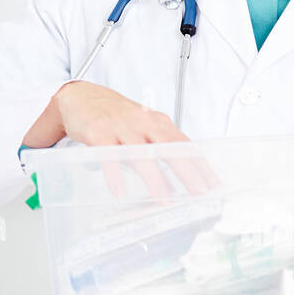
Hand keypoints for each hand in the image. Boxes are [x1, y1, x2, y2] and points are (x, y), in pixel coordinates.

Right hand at [22, 81, 213, 196]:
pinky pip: (108, 155)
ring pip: (140, 153)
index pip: (183, 143)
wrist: (81, 96)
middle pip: (168, 147)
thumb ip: (159, 148)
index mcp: (156, 122)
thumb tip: (180, 179)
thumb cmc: (115, 115)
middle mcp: (141, 122)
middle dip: (186, 171)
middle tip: (198, 192)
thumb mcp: (142, 127)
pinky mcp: (97, 132)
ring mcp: (119, 127)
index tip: (212, 183)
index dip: (199, 163)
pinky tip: (119, 191)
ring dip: (154, 178)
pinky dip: (114, 174)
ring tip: (163, 199)